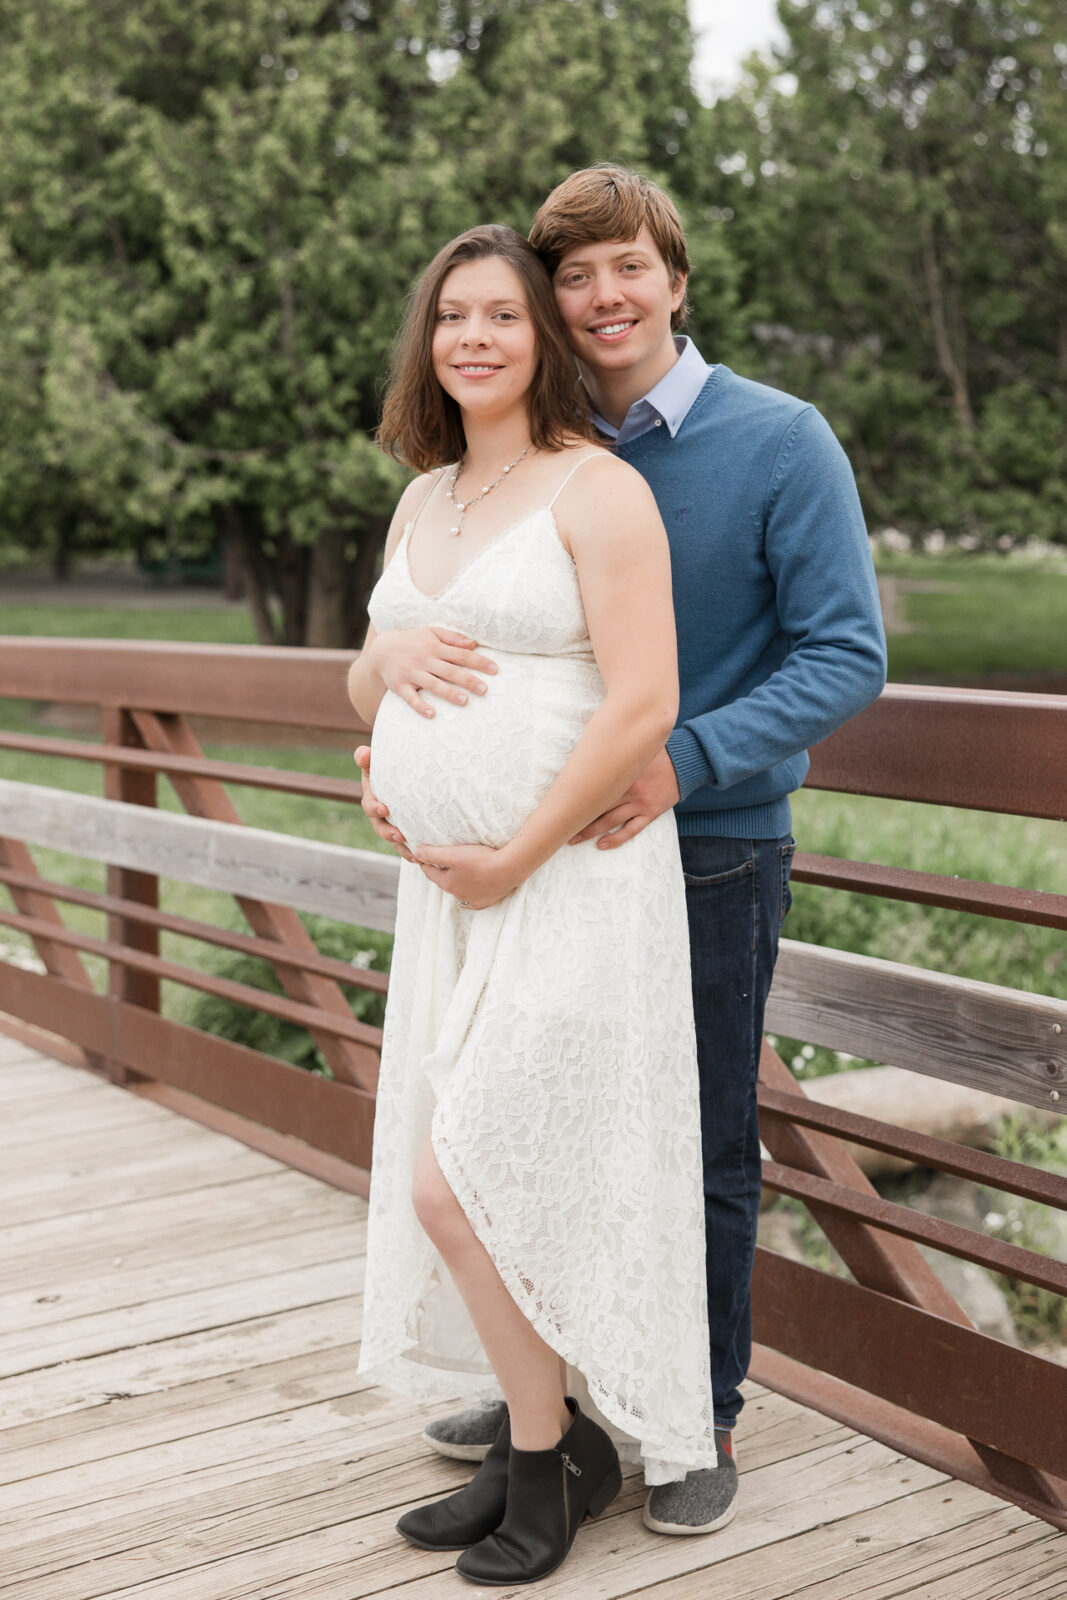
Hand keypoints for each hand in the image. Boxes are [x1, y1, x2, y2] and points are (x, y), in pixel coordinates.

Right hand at [353, 744, 415, 861]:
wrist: (405, 776)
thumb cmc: (389, 767)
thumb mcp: (376, 761)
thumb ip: (366, 757)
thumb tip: (363, 753)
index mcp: (373, 799)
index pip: (370, 806)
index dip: (375, 808)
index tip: (384, 809)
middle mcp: (380, 816)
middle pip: (380, 828)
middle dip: (388, 832)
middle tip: (399, 835)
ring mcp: (393, 825)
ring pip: (394, 840)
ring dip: (402, 848)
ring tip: (413, 853)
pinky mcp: (406, 832)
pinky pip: (407, 846)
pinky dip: (413, 852)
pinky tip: (422, 859)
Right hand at [371, 626, 497, 717]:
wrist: (381, 650)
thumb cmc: (412, 641)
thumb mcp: (431, 633)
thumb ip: (453, 638)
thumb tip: (474, 644)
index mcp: (435, 648)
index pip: (461, 655)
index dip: (478, 662)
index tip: (495, 670)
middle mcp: (425, 660)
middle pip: (450, 671)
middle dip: (468, 680)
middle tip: (484, 690)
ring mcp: (412, 674)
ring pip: (433, 685)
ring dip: (448, 693)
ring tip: (465, 701)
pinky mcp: (400, 686)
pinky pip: (411, 698)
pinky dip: (420, 706)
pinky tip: (432, 714)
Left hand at [412, 842, 522, 909]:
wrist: (509, 870)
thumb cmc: (480, 860)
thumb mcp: (453, 854)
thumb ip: (432, 854)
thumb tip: (415, 853)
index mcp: (448, 883)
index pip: (430, 872)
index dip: (425, 862)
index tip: (423, 855)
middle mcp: (458, 895)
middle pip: (444, 882)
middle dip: (440, 872)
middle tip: (439, 861)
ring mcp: (473, 900)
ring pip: (458, 891)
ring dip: (455, 882)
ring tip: (456, 874)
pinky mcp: (487, 901)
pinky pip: (473, 901)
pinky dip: (469, 895)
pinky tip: (470, 892)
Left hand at [568, 746, 679, 849]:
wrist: (686, 762)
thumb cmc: (656, 752)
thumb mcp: (635, 748)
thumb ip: (614, 750)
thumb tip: (589, 747)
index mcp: (622, 772)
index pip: (593, 786)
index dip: (575, 797)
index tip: (559, 804)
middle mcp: (629, 788)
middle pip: (597, 806)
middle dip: (578, 818)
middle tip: (561, 828)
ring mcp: (640, 802)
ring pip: (610, 821)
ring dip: (591, 831)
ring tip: (574, 839)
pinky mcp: (651, 812)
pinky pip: (631, 830)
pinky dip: (616, 838)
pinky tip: (602, 844)